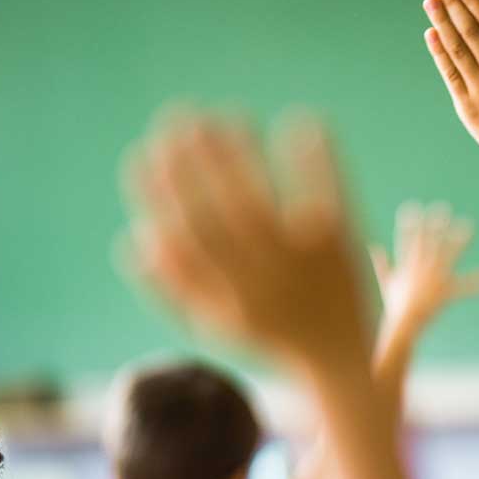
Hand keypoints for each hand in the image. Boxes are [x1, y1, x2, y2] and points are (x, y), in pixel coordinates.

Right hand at [123, 111, 371, 369]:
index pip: (185, 236)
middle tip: (178, 116)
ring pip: (265, 201)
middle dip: (196, 162)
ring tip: (228, 114)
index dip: (159, 193)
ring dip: (244, 153)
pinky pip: (330, 195)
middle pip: (221, 212)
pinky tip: (302, 119)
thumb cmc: (272, 339)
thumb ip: (174, 289)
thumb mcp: (218, 325)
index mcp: (229, 298)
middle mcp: (264, 281)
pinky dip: (317, 158)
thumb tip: (133, 239)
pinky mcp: (344, 249)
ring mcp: (306, 264)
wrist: (345, 364)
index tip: (142, 153)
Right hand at [372, 202, 478, 333]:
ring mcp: (434, 279)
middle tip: (442, 208)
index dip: (410, 222)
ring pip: (448, 255)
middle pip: (430, 242)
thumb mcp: (386, 282)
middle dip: (436, 225)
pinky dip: (477, 282)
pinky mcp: (445, 292)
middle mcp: (421, 268)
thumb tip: (373, 247)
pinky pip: (464, 287)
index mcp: (408, 265)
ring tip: (468, 226)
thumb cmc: (394, 305)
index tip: (413, 207)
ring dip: (458, 240)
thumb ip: (381, 264)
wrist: (402, 323)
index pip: (408, 239)